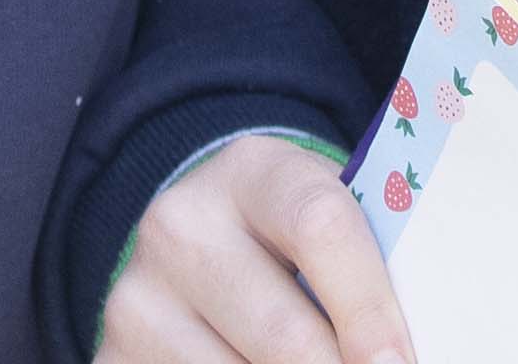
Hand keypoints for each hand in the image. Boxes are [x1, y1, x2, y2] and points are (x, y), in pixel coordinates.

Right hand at [106, 132, 412, 363]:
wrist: (195, 242)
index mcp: (252, 172)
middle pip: (283, 333)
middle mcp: (180, 227)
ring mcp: (138, 298)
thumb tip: (404, 353)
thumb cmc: (291, 238)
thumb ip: (375, 262)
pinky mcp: (113, 357)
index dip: (369, 309)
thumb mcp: (332, 216)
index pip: (319, 226)